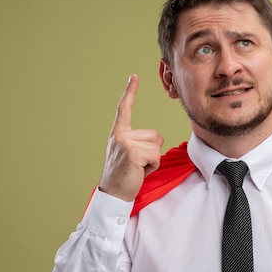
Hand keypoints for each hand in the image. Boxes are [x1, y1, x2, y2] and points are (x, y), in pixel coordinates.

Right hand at [99, 74, 163, 200]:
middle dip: (152, 152)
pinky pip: (156, 156)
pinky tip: (139, 172)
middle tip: (137, 166)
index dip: (130, 92)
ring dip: (153, 161)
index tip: (134, 76)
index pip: (124, 109)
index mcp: (118, 134)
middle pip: (154, 135)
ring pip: (156, 146)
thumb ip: (142, 143)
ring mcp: (125, 143)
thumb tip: (158, 139)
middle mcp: (120, 135)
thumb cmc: (125, 177)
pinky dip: (153, 167)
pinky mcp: (133, 153)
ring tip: (138, 169)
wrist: (113, 195)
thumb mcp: (131, 155)